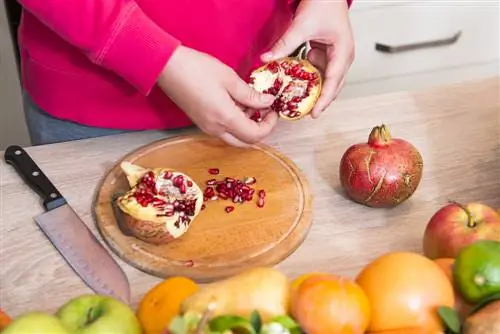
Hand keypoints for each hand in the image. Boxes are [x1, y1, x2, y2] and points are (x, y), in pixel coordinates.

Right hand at [158, 46, 277, 146]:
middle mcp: (216, 129)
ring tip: (250, 103)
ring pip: (234, 138)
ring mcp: (206, 128)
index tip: (273, 110)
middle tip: (266, 111)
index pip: (255, 135)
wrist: (166, 67)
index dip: (269, 125)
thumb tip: (268, 102)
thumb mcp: (230, 79)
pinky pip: (224, 131)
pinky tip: (236, 104)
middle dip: (260, 129)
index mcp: (225, 119)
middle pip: (245, 142)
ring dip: (247, 126)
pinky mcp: (200, 122)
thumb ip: (250, 95)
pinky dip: (235, 123)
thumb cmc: (198, 69)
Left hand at [261, 0, 354, 117]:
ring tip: (299, 105)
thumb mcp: (301, 26)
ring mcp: (335, 56)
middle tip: (305, 114)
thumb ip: (285, 44)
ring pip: (325, 80)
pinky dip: (308, 79)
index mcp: (343, 52)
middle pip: (333, 85)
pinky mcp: (327, 54)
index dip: (323, 100)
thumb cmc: (323, 4)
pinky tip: (296, 87)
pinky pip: (318, 71)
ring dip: (313, 91)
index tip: (314, 113)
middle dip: (320, 100)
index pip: (333, 82)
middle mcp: (342, 57)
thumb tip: (266, 59)